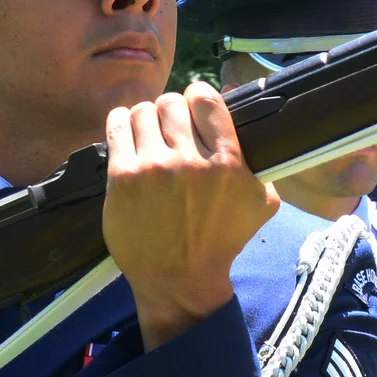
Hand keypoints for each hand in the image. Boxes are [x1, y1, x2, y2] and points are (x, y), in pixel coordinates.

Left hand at [103, 82, 272, 348]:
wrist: (179, 279)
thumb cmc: (220, 241)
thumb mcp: (259, 204)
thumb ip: (259, 162)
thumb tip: (243, 115)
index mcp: (227, 163)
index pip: (206, 98)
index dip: (198, 96)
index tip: (193, 106)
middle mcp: (189, 162)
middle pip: (171, 102)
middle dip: (171, 111)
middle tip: (169, 128)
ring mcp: (153, 169)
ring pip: (143, 111)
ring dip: (146, 119)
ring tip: (149, 134)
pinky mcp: (122, 178)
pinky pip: (117, 127)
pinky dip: (121, 123)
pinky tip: (127, 131)